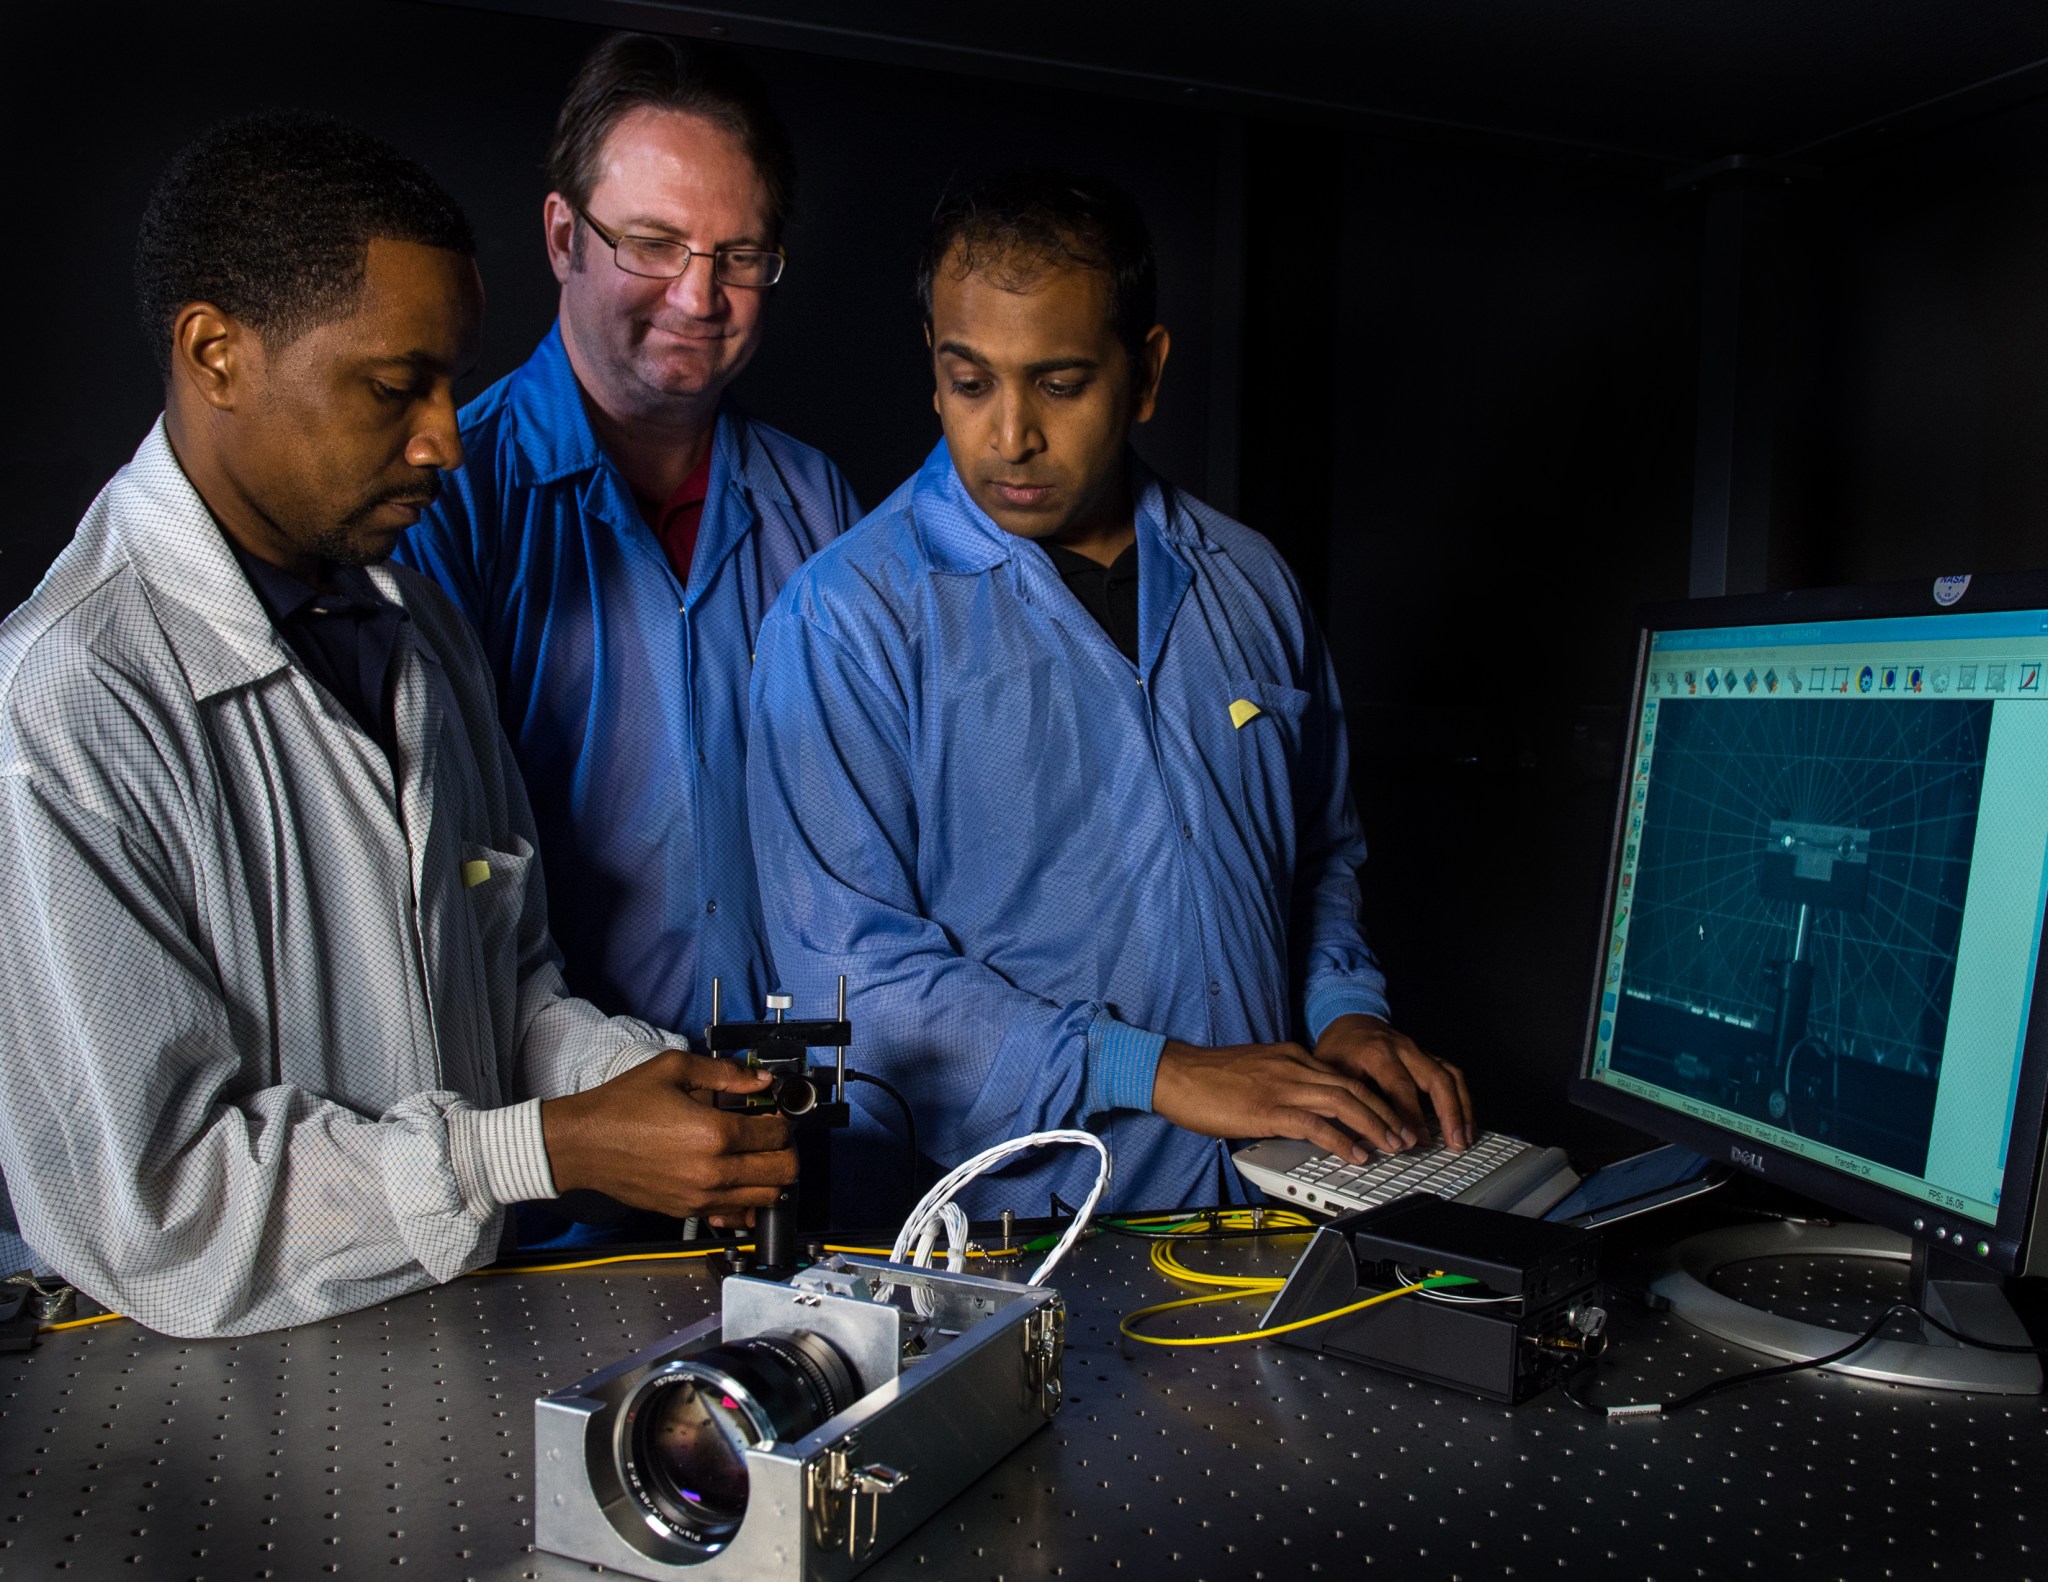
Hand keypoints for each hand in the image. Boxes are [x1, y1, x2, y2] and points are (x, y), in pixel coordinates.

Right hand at [540, 1051, 796, 1221]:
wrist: (583, 1144)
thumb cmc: (621, 1106)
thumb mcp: (674, 1069)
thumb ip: (725, 1073)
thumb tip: (760, 1078)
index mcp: (714, 1133)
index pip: (777, 1134)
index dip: (782, 1119)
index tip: (773, 1111)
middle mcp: (713, 1172)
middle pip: (782, 1171)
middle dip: (786, 1149)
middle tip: (772, 1135)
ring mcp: (701, 1197)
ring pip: (766, 1197)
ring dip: (772, 1176)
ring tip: (756, 1155)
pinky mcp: (688, 1211)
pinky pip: (736, 1214)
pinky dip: (747, 1200)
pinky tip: (736, 1179)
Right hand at [1150, 1039, 1408, 1162]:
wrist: (1175, 1073)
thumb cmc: (1207, 1077)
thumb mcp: (1255, 1071)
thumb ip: (1282, 1083)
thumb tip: (1302, 1109)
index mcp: (1291, 1056)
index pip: (1344, 1076)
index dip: (1373, 1098)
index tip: (1389, 1116)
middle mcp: (1294, 1066)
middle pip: (1354, 1087)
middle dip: (1385, 1112)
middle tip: (1405, 1134)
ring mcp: (1283, 1086)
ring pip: (1344, 1102)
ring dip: (1374, 1126)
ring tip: (1393, 1145)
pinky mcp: (1269, 1109)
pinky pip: (1316, 1125)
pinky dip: (1342, 1140)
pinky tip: (1356, 1154)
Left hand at [1312, 1014, 1472, 1149]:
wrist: (1349, 1020)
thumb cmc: (1338, 1048)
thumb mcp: (1330, 1072)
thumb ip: (1344, 1099)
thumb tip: (1352, 1136)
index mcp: (1376, 1051)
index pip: (1400, 1086)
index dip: (1410, 1116)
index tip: (1414, 1141)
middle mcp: (1403, 1048)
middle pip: (1436, 1079)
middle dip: (1449, 1114)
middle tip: (1453, 1143)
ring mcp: (1419, 1051)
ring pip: (1451, 1076)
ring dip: (1462, 1109)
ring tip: (1465, 1138)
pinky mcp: (1428, 1056)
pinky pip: (1453, 1076)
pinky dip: (1463, 1099)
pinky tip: (1465, 1121)